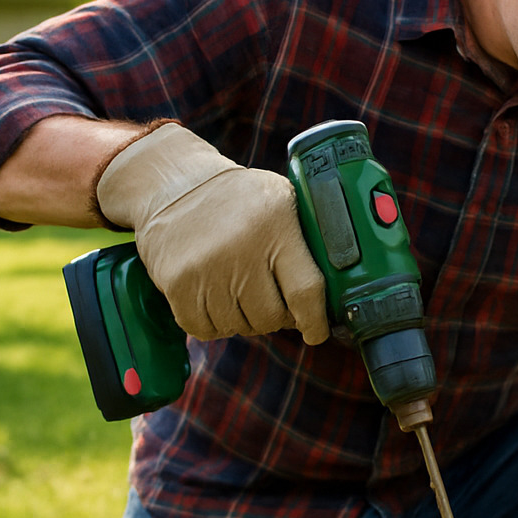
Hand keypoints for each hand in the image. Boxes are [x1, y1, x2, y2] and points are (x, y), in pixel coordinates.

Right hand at [95, 123, 328, 342]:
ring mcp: (205, 269)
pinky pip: (205, 330)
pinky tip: (217, 297)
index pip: (305, 292)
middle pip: (272, 317)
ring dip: (245, 319)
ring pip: (240, 327)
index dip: (315, 322)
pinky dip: (215, 323)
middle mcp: (240, 249)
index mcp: (276, 226)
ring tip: (242, 291)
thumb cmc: (241, 200)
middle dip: (278, 317)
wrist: (176, 186)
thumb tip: (342, 288)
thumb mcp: (283, 200)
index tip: (316, 332)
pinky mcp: (176, 285)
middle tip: (272, 298)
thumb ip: (309, 239)